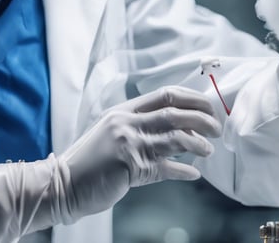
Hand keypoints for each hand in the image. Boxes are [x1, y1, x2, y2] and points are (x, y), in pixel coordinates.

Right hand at [60, 86, 221, 218]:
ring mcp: (128, 144)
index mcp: (123, 110)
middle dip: (201, 118)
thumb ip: (141, 127)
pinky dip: (183, 170)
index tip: (209, 106)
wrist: (61, 184)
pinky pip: (165, 168)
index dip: (192, 98)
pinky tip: (194, 173)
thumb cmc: (89, 161)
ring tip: (209, 150)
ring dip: (197, 144)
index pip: (165, 94)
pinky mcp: (130, 168)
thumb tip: (182, 129)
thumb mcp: (112, 134)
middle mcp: (126, 122)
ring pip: (174, 138)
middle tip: (217, 127)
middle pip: (174, 112)